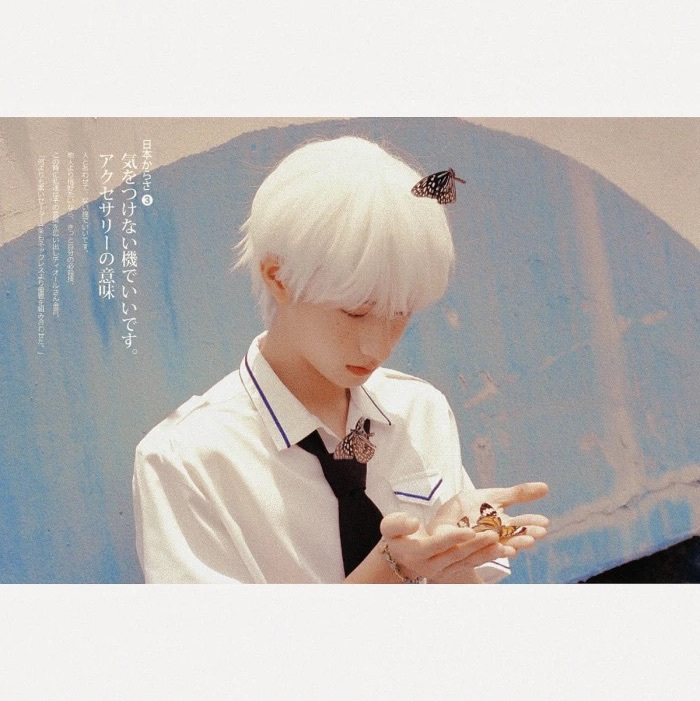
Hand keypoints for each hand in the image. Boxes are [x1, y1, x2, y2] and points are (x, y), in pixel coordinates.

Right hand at [379, 511, 504, 582]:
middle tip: (493, 534)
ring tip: (504, 544)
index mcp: (418, 553)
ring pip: (468, 561)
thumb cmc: (396, 536)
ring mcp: (445, 570)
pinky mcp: (454, 570)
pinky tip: (505, 549)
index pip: (438, 544)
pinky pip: (474, 563)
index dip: (453, 537)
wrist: (401, 556)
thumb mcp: (390, 527)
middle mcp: (432, 566)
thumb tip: (414, 523)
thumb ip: (399, 524)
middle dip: (476, 544)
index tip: (468, 530)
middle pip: (457, 554)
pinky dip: (488, 556)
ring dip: (487, 553)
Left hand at [433, 481, 549, 553]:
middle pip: (509, 539)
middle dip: (522, 538)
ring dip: (504, 546)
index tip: (544, 523)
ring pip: (491, 546)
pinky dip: (477, 543)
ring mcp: (475, 542)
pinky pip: (467, 544)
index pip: (519, 526)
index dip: (531, 525)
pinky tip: (489, 542)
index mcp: (502, 526)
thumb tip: (546, 487)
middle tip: (537, 535)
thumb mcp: (494, 497)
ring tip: (516, 546)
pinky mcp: (456, 542)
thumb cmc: (470, 509)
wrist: (444, 521)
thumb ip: (518, 494)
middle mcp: (492, 536)